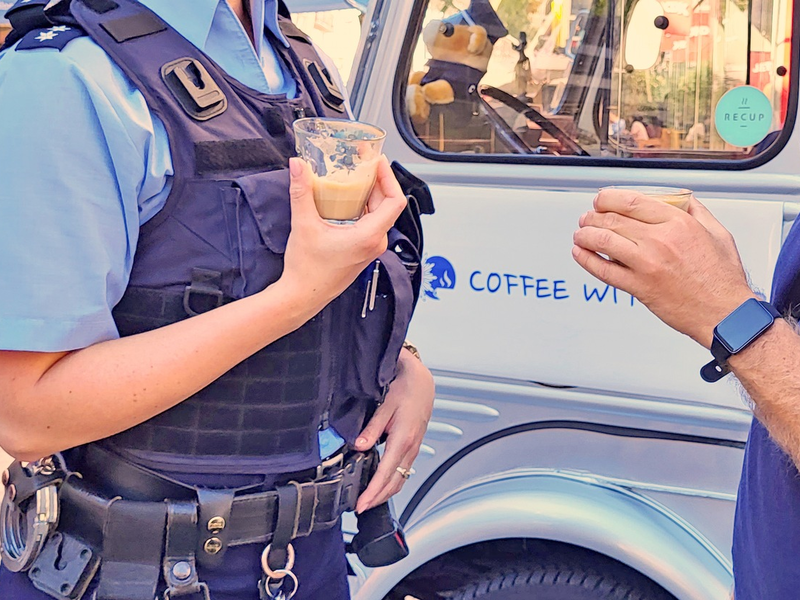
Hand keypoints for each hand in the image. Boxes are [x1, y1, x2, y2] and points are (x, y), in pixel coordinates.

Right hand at [278, 156, 406, 312]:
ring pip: (379, 214)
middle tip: (364, 162)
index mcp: (369, 236)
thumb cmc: (307, 269)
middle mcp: (375, 243)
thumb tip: (298, 165)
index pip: (395, 201)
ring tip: (357, 175)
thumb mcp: (303, 225)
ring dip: (370, 194)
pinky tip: (349, 198)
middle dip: (377, 181)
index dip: (390, 178)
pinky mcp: (362, 251)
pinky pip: (371, 223)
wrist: (302, 296)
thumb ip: (301, 192)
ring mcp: (370, 248)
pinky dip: (364, 207)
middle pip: (387, 204)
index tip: (378, 161)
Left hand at [354, 349, 434, 512]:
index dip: (372, 492)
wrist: (422, 381)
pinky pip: (403, 471)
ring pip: (400, 479)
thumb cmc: (405, 389)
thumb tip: (359, 446)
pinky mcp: (413, 446)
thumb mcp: (385, 406)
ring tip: (369, 500)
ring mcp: (414, 449)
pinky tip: (382, 483)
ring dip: (385, 492)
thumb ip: (371, 428)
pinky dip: (392, 482)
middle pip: (394, 483)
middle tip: (361, 507)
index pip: (385, 474)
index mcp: (403, 440)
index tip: (361, 504)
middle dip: (377, 498)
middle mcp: (410, 448)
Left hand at [571, 189, 754, 347]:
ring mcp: (646, 265)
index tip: (601, 199)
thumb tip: (680, 197)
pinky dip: (586, 260)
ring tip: (581, 234)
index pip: (631, 201)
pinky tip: (580, 253)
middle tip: (587, 217)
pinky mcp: (638, 287)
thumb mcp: (717, 233)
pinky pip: (603, 271)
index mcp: (678, 224)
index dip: (608, 198)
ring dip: (585, 235)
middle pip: (612, 219)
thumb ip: (696, 211)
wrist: (724, 314)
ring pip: (603, 241)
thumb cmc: (721, 279)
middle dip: (593, 216)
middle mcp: (659, 241)